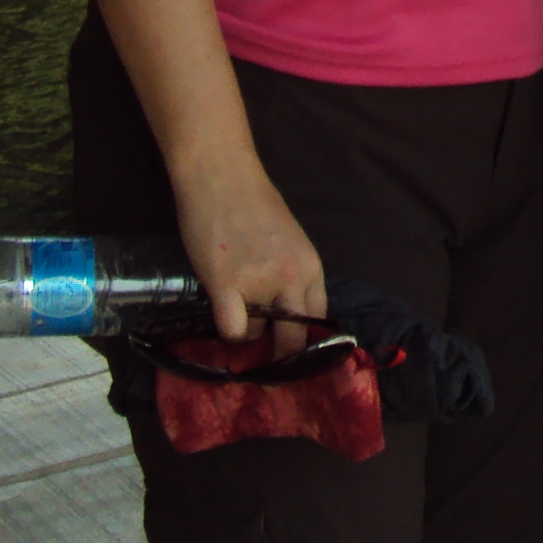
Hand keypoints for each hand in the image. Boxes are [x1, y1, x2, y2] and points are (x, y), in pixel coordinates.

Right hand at [170, 151, 327, 343]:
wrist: (222, 176)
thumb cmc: (253, 203)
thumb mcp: (289, 242)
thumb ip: (291, 275)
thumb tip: (284, 311)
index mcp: (312, 267)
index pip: (320, 320)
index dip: (307, 344)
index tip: (294, 356)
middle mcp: (293, 279)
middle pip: (296, 340)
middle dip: (282, 359)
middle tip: (268, 365)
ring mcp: (261, 284)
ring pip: (258, 335)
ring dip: (246, 330)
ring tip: (234, 304)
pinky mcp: (227, 285)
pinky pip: (233, 331)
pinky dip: (227, 331)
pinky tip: (222, 313)